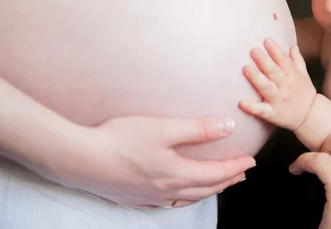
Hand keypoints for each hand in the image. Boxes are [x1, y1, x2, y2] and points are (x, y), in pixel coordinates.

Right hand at [47, 115, 255, 208]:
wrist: (80, 159)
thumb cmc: (120, 140)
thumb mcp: (163, 128)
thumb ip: (198, 129)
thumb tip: (229, 127)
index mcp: (177, 174)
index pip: (216, 173)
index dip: (236, 166)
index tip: (251, 161)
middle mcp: (167, 190)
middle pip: (206, 188)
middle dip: (227, 180)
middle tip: (242, 174)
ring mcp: (150, 196)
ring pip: (189, 198)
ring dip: (209, 190)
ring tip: (218, 185)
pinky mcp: (134, 197)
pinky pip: (169, 203)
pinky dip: (185, 198)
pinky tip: (180, 195)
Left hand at [239, 38, 316, 130]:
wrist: (310, 117)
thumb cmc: (304, 94)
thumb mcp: (304, 76)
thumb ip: (297, 61)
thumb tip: (293, 46)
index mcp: (292, 76)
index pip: (283, 61)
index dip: (275, 50)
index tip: (266, 40)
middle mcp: (285, 87)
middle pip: (274, 72)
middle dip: (264, 60)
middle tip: (253, 50)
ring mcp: (278, 101)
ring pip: (267, 88)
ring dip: (256, 78)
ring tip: (246, 68)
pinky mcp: (273, 114)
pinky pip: (261, 110)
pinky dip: (252, 107)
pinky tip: (241, 102)